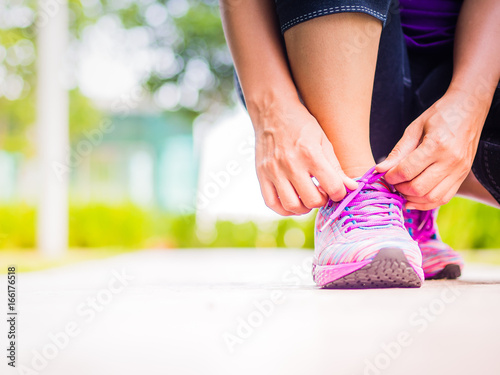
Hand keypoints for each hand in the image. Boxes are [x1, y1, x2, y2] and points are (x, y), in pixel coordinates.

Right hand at [250, 98, 356, 215]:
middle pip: (312, 200)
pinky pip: (272, 203)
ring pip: (292, 206)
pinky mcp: (261, 174)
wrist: (272, 111)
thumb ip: (336, 167)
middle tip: (322, 192)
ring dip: (304, 208)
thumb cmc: (302, 125)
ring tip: (307, 198)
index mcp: (310, 153)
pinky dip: (284, 209)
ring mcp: (273, 171)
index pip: (332, 187)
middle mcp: (291, 164)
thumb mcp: (324, 141)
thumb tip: (352, 188)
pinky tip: (293, 202)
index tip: (337, 189)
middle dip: (322, 201)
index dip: (339, 193)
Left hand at [376, 88, 489, 209]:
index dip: (391, 176)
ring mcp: (460, 170)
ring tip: (402, 189)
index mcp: (437, 145)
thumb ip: (398, 151)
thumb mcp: (414, 128)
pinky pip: (444, 198)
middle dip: (400, 188)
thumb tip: (380, 169)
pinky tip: (413, 199)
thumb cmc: (439, 115)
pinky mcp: (463, 176)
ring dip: (412, 198)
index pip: (407, 171)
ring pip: (431, 198)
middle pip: (418, 188)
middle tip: (393, 182)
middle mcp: (451, 160)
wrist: (470, 108)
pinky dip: (426, 203)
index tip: (384, 174)